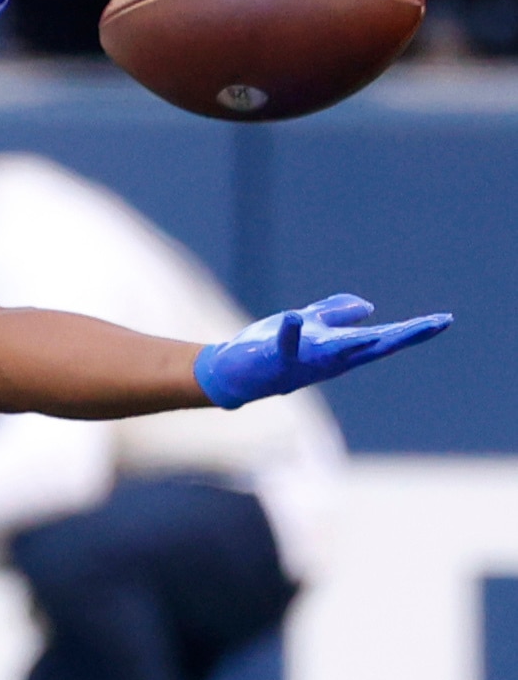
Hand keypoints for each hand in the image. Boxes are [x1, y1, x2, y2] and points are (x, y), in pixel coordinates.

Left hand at [194, 295, 452, 409]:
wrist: (234, 372)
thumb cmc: (274, 351)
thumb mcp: (311, 325)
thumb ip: (336, 313)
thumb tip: (368, 307)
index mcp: (341, 349)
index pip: (384, 339)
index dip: (414, 330)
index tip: (444, 320)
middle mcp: (329, 359)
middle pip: (373, 346)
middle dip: (404, 335)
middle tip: (437, 324)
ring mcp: (303, 361)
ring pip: (337, 351)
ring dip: (357, 340)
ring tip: (381, 329)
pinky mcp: (274, 359)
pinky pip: (283, 345)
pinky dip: (289, 332)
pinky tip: (293, 317)